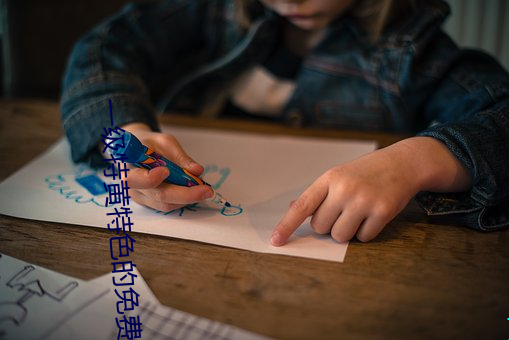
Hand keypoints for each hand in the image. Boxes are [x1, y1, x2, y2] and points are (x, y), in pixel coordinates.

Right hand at [118, 123, 213, 211]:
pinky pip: (170, 205)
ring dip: (188, 198)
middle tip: (206, 190)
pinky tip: (194, 190)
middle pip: (159, 196)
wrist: (139, 152)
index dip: (151, 178)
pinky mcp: (152, 203)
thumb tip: (196, 170)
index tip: (166, 171)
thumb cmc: (150, 145)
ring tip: (204, 188)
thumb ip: (180, 156)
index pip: (136, 179)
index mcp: (130, 168)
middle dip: (186, 194)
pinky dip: (184, 199)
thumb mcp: (165, 142)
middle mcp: (133, 187)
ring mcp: (143, 198)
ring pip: (167, 204)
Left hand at [270, 137, 471, 244]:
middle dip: (329, 225)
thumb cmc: (364, 172)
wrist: (402, 163)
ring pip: (340, 236)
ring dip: (347, 231)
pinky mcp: (382, 211)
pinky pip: (363, 238)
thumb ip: (317, 194)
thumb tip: (291, 210)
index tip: (275, 241)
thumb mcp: (338, 175)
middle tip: (343, 210)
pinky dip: (366, 232)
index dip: (286, 225)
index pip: (302, 207)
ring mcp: (363, 200)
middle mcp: (344, 188)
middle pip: (321, 228)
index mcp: (329, 178)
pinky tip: (373, 215)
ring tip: (358, 213)